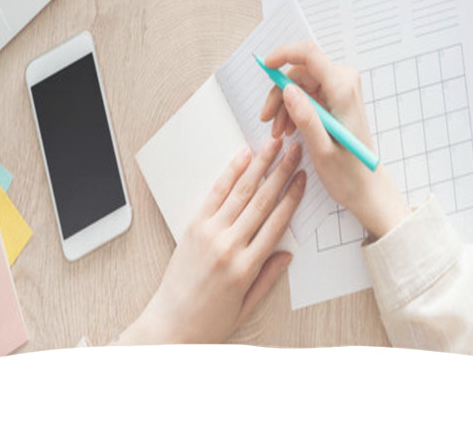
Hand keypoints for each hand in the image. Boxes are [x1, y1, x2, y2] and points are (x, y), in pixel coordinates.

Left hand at [117, 137, 303, 343]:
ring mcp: (210, 233)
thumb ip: (268, 278)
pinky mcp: (193, 227)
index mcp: (247, 267)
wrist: (169, 325)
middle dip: (281, 172)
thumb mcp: (247, 306)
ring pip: (241, 192)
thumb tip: (287, 254)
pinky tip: (241, 158)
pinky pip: (215, 194)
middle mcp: (229, 246)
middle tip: (294, 151)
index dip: (293, 196)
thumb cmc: (208, 321)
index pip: (277, 222)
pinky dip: (229, 174)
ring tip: (272, 146)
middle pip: (262, 200)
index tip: (303, 178)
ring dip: (259, 165)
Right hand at [260, 40, 408, 239]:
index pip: (309, 54)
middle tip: (268, 122)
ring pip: (300, 83)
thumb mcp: (321, 149)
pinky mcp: (336, 97)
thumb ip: (305, 117)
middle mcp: (344, 82)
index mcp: (343, 89)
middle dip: (280, 94)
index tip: (265, 67)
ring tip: (280, 132)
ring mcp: (341, 88)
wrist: (367, 187)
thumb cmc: (349, 173)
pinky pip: (307, 93)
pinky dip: (294, 109)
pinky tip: (289, 129)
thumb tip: (287, 90)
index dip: (283, 54)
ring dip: (284, 105)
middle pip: (300, 71)